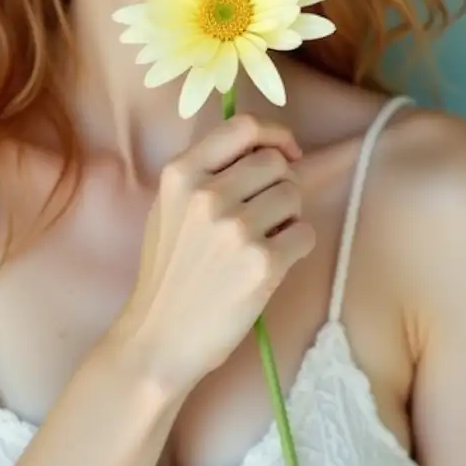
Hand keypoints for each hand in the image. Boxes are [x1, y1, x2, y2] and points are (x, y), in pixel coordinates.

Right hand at [112, 112, 315, 397]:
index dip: (275, 135)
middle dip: (280, 185)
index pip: (244, 127)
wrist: (159, 338)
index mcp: (180, 174)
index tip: (285, 152)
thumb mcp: (169, 208)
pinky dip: (296, 247)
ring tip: (263, 242)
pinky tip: (271, 264)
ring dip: (288, 217)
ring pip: (294, 197)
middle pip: (276, 163)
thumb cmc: (168, 274)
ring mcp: (236, 228)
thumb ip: (207, 173)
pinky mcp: (263, 263)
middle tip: (267, 213)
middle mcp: (207, 194)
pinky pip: (305, 234)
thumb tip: (266, 150)